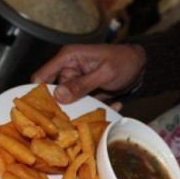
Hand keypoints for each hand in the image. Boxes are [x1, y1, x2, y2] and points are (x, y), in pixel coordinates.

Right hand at [31, 44, 145, 103]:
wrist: (141, 66)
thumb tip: (59, 96)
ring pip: (68, 103)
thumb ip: (82, 84)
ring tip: (98, 111)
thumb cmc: (124, 62)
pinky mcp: (85, 93)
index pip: (41, 76)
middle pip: (54, 94)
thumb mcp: (105, 73)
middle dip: (62, 107)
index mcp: (68, 58)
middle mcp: (68, 70)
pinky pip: (83, 105)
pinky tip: (115, 103)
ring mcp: (76, 83)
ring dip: (80, 110)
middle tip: (72, 120)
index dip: (37, 93)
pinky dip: (94, 108)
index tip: (40, 112)